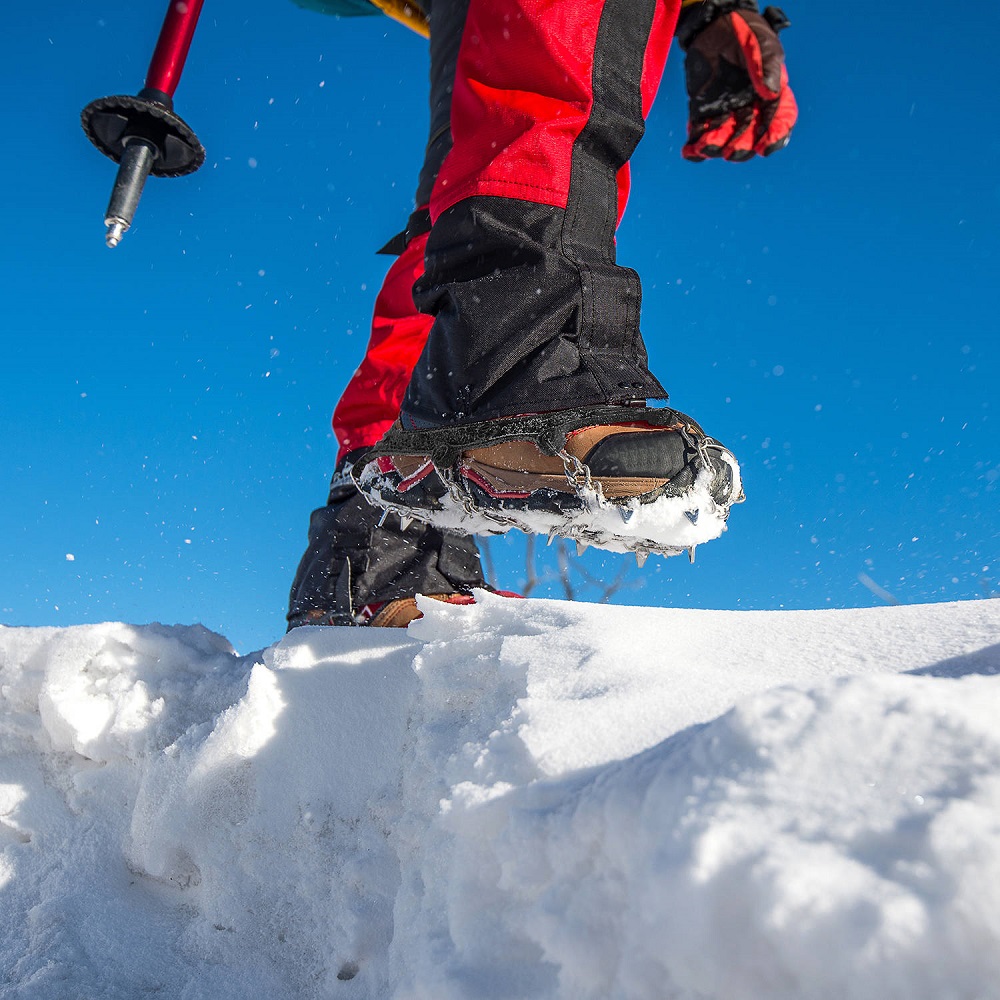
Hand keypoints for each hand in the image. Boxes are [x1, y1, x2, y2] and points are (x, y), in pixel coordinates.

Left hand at [678, 2, 796, 161]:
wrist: (714, 25)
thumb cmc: (744, 32)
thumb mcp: (761, 45)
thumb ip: (767, 68)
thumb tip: (771, 92)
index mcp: (771, 95)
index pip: (779, 121)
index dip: (774, 138)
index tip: (766, 148)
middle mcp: (750, 109)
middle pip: (749, 138)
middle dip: (740, 149)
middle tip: (731, 153)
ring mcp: (726, 112)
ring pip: (723, 140)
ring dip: (715, 149)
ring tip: (705, 148)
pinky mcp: (703, 112)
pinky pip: (700, 135)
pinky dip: (694, 147)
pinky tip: (689, 151)